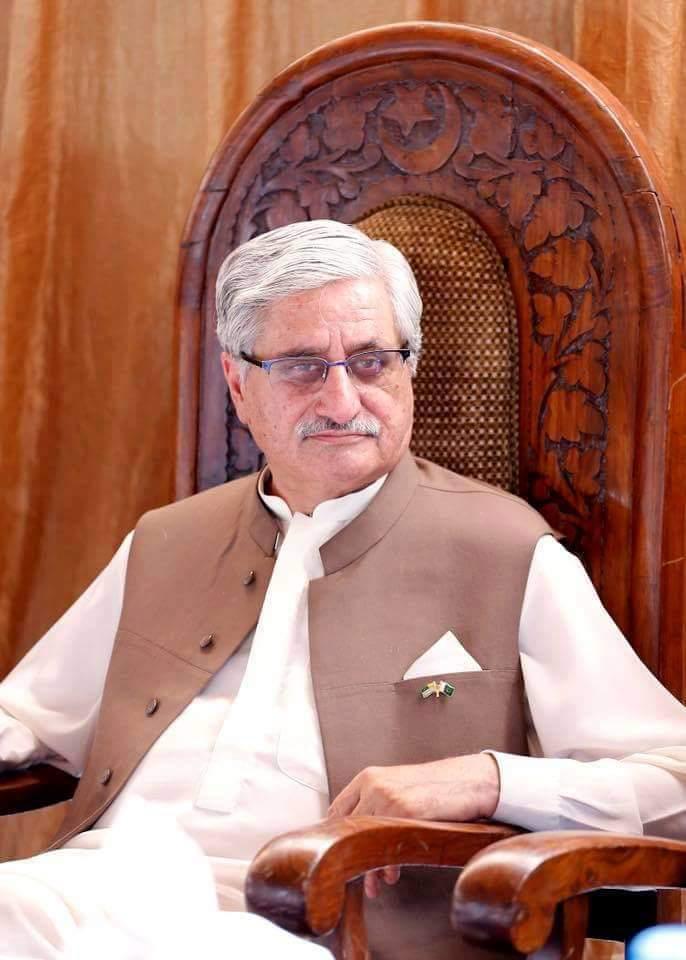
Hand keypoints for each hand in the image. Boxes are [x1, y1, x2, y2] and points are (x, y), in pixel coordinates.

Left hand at [328, 754, 499, 898]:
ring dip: (370, 867)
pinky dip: (387, 865)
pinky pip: (387, 846)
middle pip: (347, 828)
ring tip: (375, 884)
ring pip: (365, 840)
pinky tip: (391, 876)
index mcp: (368, 777)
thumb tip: (357, 835)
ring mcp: (386, 798)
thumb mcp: (397, 786)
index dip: (337, 835)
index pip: (337, 809)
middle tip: (356, 877)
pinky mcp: (404, 812)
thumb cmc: (435, 788)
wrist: (468, 780)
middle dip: (352, 855)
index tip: (340, 853)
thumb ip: (375, 802)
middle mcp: (372, 785)